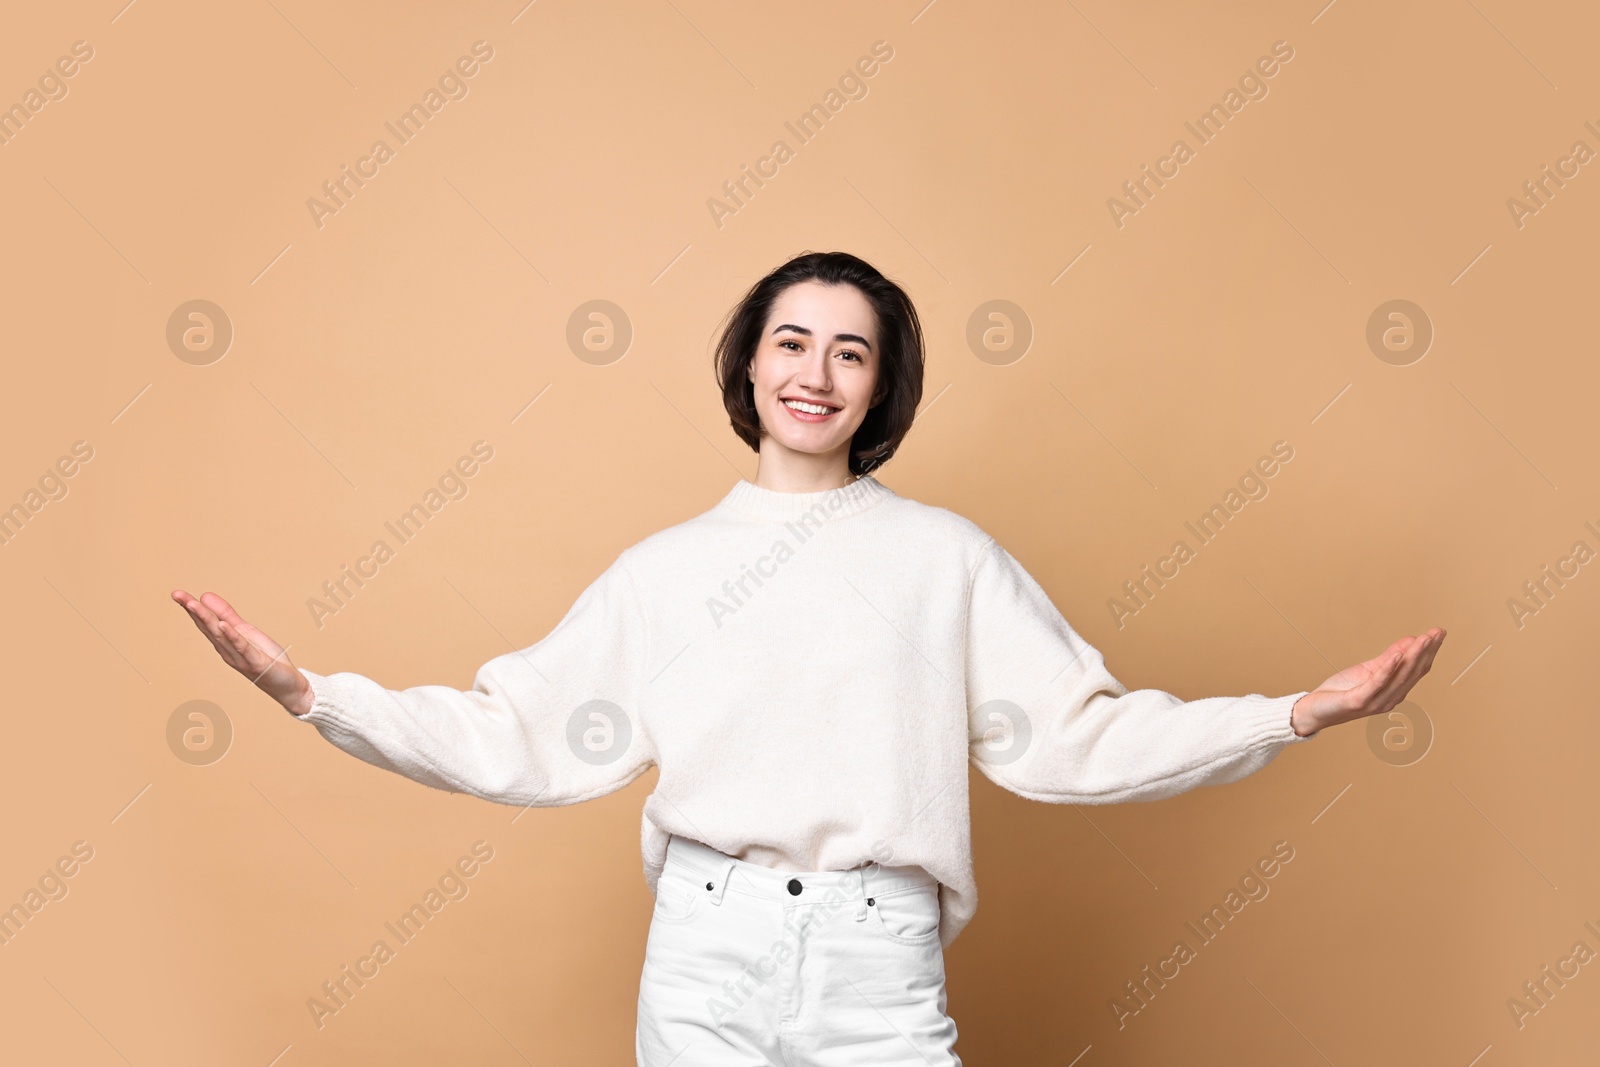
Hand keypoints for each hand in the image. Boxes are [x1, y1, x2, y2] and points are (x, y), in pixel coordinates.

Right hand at [172, 589, 312, 716]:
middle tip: (177, 594)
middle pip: (208, 627)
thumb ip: (227, 615)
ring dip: (207, 619)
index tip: (177, 593)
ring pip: (221, 636)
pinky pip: (242, 648)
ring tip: (194, 604)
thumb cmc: (264, 657)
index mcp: (224, 641)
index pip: (205, 622)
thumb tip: (206, 596)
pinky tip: (223, 625)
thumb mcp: (245, 631)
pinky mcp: (255, 663)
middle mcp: (227, 650)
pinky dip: (232, 637)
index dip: (191, 607)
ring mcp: (240, 658)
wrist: (286, 684)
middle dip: (193, 610)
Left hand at [1290, 628, 1445, 736]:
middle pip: (1413, 672)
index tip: (1439, 632)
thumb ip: (1387, 658)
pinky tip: (1398, 654)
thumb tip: (1409, 641)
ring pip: (1400, 676)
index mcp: (1394, 691)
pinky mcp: (1359, 701)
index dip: (1429, 651)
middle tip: (1437, 632)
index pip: (1417, 669)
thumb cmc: (1342, 691)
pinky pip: (1377, 682)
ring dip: (1413, 656)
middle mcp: (1390, 698)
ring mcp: (1376, 701)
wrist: (1316, 710)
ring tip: (1423, 639)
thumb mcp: (1367, 670)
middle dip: (1426, 651)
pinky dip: (1389, 668)